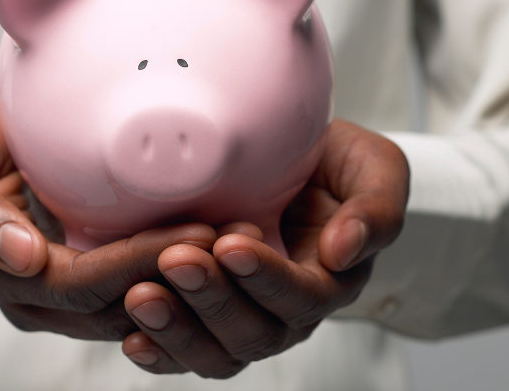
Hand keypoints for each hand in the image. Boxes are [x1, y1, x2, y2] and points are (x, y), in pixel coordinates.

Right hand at [0, 92, 216, 339]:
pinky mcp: (80, 273)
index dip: (140, 263)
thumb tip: (20, 257)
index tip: (199, 233)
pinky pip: (133, 288)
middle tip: (240, 237)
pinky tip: (213, 243)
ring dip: (187, 280)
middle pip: (118, 303)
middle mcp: (35, 295)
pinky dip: (173, 272)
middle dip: (180, 274)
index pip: (84, 284)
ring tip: (242, 242)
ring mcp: (59, 292)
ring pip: (133, 306)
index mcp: (3, 272)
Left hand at [120, 120, 408, 376]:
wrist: (287, 157)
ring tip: (141, 295)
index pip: (302, 298)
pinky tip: (133, 337)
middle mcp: (285, 310)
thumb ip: (376, 207)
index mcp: (329, 280)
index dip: (268, 278)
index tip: (232, 243)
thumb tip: (344, 251)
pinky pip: (184, 351)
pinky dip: (160, 350)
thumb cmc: (330, 161)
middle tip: (178, 260)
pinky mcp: (203, 316)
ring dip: (178, 328)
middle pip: (254, 332)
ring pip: (216, 351)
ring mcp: (242, 316)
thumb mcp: (371, 166)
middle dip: (214, 298)